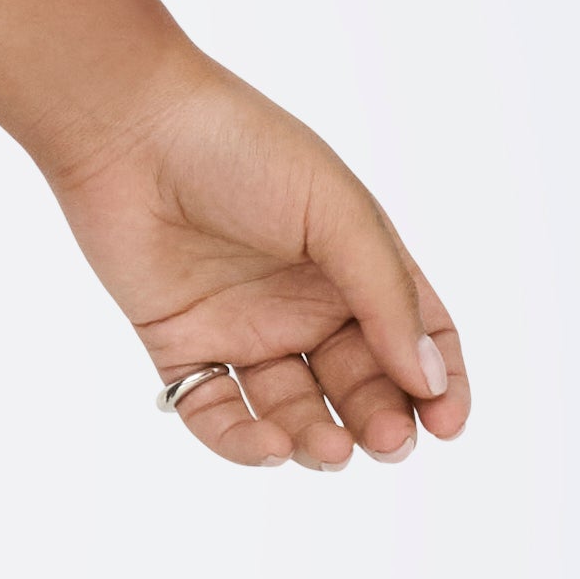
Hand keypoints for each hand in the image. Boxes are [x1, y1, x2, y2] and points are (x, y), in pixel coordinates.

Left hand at [45, 60, 466, 473]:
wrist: (132, 129)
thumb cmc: (244, 150)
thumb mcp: (337, 215)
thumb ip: (386, 296)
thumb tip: (428, 380)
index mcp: (355, 264)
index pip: (417, 338)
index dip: (439, 386)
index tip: (446, 426)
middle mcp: (304, 303)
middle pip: (360, 384)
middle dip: (380, 421)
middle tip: (387, 443)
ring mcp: (243, 329)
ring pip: (293, 411)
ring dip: (316, 439)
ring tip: (328, 450)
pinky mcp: (182, 347)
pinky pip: (216, 412)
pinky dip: (243, 440)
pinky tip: (269, 444)